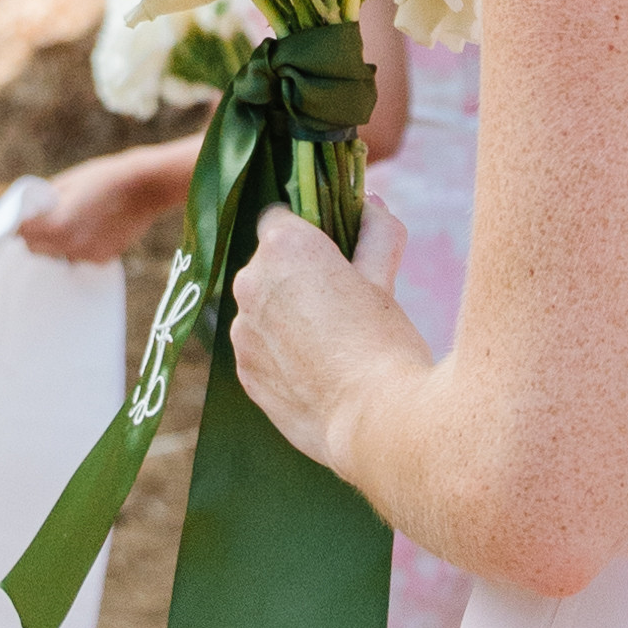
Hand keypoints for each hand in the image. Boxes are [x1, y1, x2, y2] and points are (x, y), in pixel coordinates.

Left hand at [19, 139, 197, 263]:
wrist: (147, 186)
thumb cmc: (105, 177)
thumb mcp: (68, 181)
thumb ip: (43, 200)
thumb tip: (28, 211)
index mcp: (56, 224)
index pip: (20, 234)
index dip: (17, 226)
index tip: (19, 219)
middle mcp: (69, 246)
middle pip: (36, 249)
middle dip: (35, 236)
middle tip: (43, 219)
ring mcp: (87, 255)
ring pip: (57, 255)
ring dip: (56, 243)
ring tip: (72, 221)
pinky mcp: (103, 259)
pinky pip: (80, 256)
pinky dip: (79, 246)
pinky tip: (92, 227)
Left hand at [227, 202, 421, 480]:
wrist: (375, 422)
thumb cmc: (385, 342)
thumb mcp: (385, 277)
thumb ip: (375, 231)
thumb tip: (370, 204)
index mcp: (285, 247)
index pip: (279, 218)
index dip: (307, 232)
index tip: (333, 253)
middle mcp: (251, 283)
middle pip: (268, 265)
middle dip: (297, 276)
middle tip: (341, 302)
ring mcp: (242, 330)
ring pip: (262, 309)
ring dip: (286, 316)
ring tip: (331, 344)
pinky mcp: (243, 371)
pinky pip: (259, 349)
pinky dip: (281, 354)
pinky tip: (317, 372)